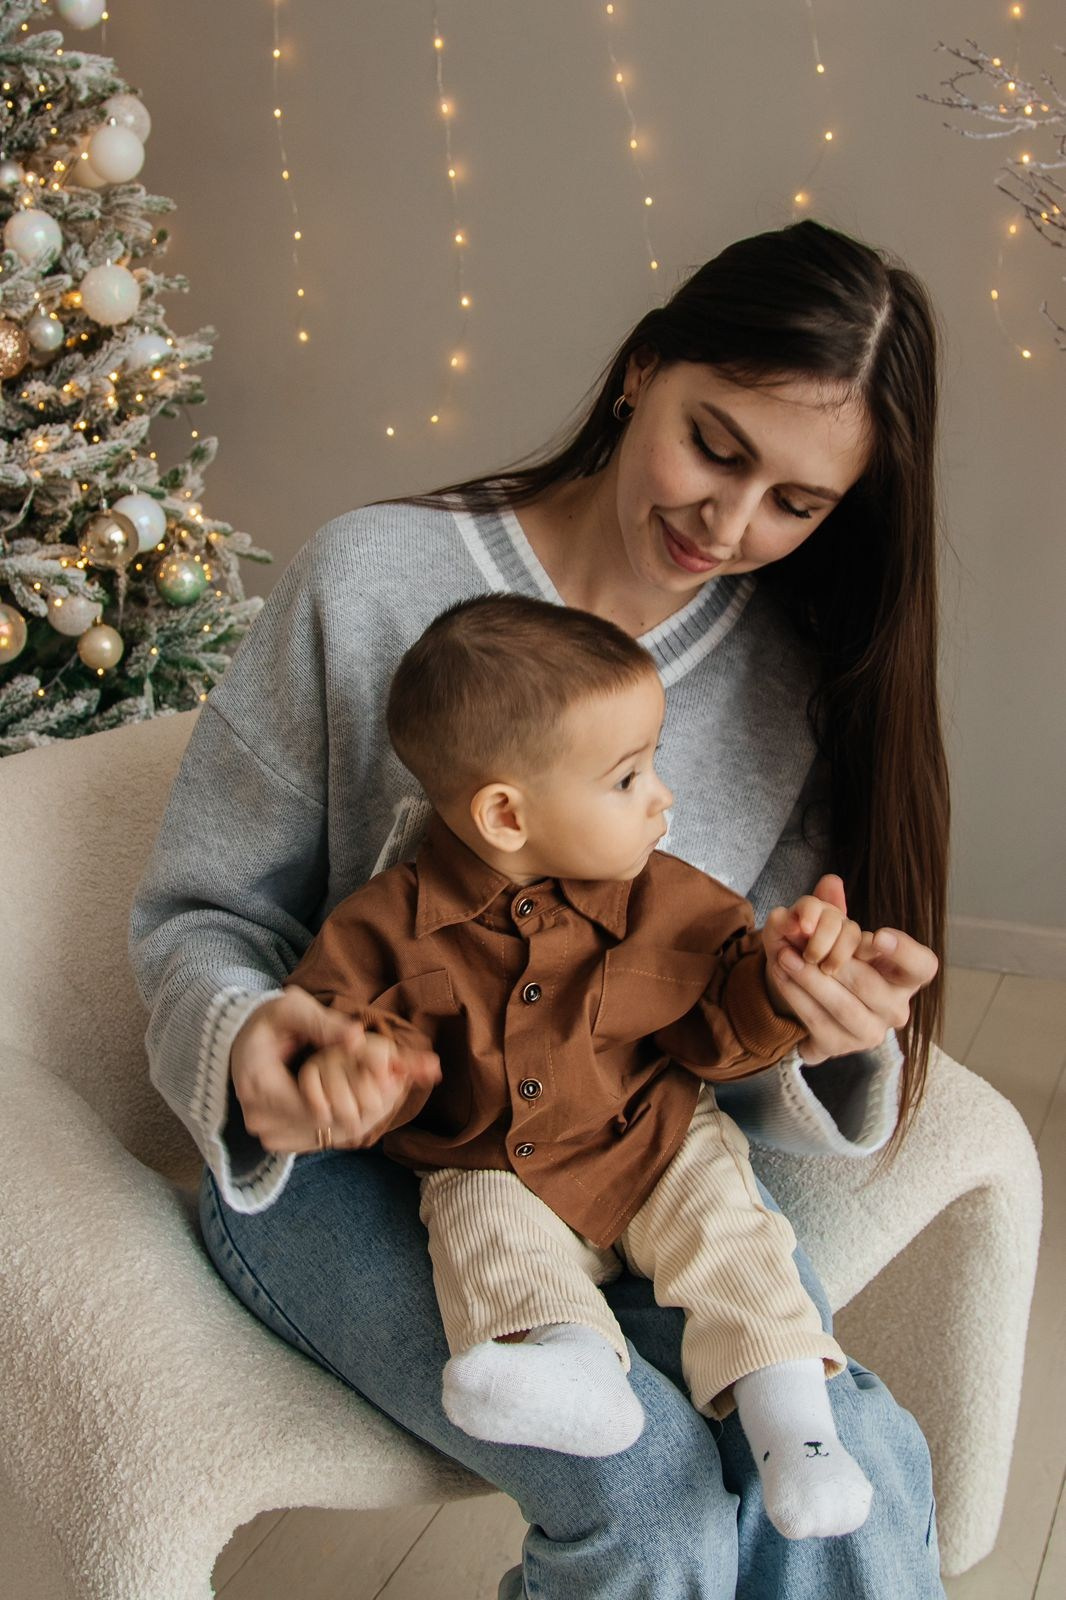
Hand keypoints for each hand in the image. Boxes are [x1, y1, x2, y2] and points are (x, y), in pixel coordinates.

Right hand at [229, 985, 437, 1153]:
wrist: (241, 1040)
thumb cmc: (268, 1019)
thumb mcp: (292, 1009)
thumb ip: (324, 1024)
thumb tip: (357, 1038)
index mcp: (260, 1086)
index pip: (319, 1108)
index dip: (357, 1092)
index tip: (388, 1073)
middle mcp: (260, 1118)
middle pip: (329, 1126)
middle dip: (367, 1104)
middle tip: (401, 1078)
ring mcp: (269, 1133)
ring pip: (329, 1136)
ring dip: (361, 1114)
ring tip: (386, 1087)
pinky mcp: (280, 1139)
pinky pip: (322, 1138)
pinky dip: (347, 1120)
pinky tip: (363, 1097)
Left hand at [763, 874, 938, 1065]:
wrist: (813, 1005)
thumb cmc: (836, 962)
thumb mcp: (836, 936)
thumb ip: (835, 910)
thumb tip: (829, 882)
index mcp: (906, 977)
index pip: (922, 965)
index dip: (904, 952)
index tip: (877, 934)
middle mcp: (896, 1009)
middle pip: (871, 986)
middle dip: (834, 960)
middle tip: (803, 938)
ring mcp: (870, 1032)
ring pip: (843, 1006)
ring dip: (809, 979)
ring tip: (783, 955)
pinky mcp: (840, 1047)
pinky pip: (817, 1021)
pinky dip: (796, 995)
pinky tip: (779, 974)